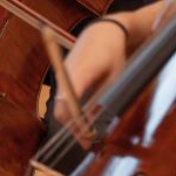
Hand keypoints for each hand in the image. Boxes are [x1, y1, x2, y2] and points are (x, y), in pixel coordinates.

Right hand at [52, 19, 129, 138]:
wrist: (102, 32)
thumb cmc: (112, 54)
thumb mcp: (115, 78)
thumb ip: (104, 100)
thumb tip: (96, 126)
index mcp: (80, 73)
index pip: (68, 104)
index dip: (75, 124)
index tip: (87, 139)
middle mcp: (65, 75)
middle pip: (61, 110)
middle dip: (72, 129)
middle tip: (89, 144)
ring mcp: (62, 76)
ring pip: (61, 106)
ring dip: (71, 122)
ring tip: (88, 137)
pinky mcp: (63, 78)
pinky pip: (63, 99)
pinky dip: (71, 112)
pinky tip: (84, 122)